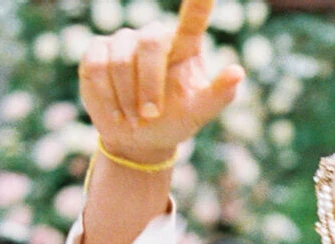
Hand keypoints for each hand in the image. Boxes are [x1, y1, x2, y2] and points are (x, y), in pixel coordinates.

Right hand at [78, 0, 244, 166]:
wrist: (139, 139)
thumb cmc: (174, 121)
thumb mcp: (199, 112)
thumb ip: (219, 94)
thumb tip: (238, 71)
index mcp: (185, 46)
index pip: (192, 19)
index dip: (198, 3)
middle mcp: (154, 37)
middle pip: (150, 43)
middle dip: (149, 84)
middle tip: (151, 115)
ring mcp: (124, 40)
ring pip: (120, 60)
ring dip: (127, 96)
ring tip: (135, 119)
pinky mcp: (98, 50)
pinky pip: (96, 66)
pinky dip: (106, 96)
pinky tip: (116, 114)